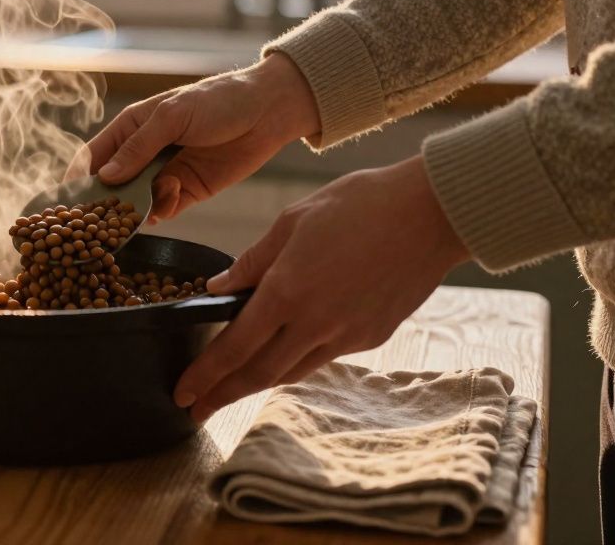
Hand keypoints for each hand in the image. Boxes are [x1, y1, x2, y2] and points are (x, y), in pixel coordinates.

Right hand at [80, 54, 319, 221]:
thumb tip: (105, 177)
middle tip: (95, 223)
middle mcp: (144, 154)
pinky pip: (165, 209)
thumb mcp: (173, 116)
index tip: (65, 203)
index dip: (77, 179)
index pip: (93, 156)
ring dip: (135, 209)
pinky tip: (168, 203)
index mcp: (132, 128)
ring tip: (139, 212)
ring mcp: (165, 174)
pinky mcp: (188, 192)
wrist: (269, 112)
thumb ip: (139, 147)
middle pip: (112, 186)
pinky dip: (162, 211)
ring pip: (136, 202)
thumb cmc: (219, 101)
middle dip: (103, 204)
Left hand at [174, 155, 470, 421]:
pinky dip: (296, 362)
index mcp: (287, 292)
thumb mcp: (291, 221)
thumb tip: (218, 287)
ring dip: (258, 383)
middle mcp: (315, 323)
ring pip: (292, 371)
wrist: (432, 214)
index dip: (205, 375)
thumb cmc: (359, 204)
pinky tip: (283, 356)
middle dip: (223, 395)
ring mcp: (347, 335)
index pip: (234, 347)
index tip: (183, 393)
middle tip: (195, 409)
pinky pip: (323, 357)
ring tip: (231, 389)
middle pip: (259, 373)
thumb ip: (252, 261)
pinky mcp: (372, 336)